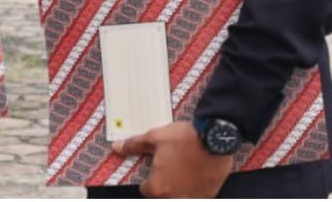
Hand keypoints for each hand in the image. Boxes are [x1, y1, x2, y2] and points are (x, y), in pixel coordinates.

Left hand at [112, 120, 232, 198]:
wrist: (214, 139)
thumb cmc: (184, 139)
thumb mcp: (155, 137)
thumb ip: (134, 145)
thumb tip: (117, 148)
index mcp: (157, 187)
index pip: (145, 188)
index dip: (150, 174)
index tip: (157, 164)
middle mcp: (172, 198)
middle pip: (162, 193)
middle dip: (164, 181)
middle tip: (172, 162)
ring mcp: (191, 199)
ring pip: (179, 194)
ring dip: (179, 185)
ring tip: (185, 165)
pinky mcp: (207, 196)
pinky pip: (195, 194)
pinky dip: (194, 186)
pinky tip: (197, 170)